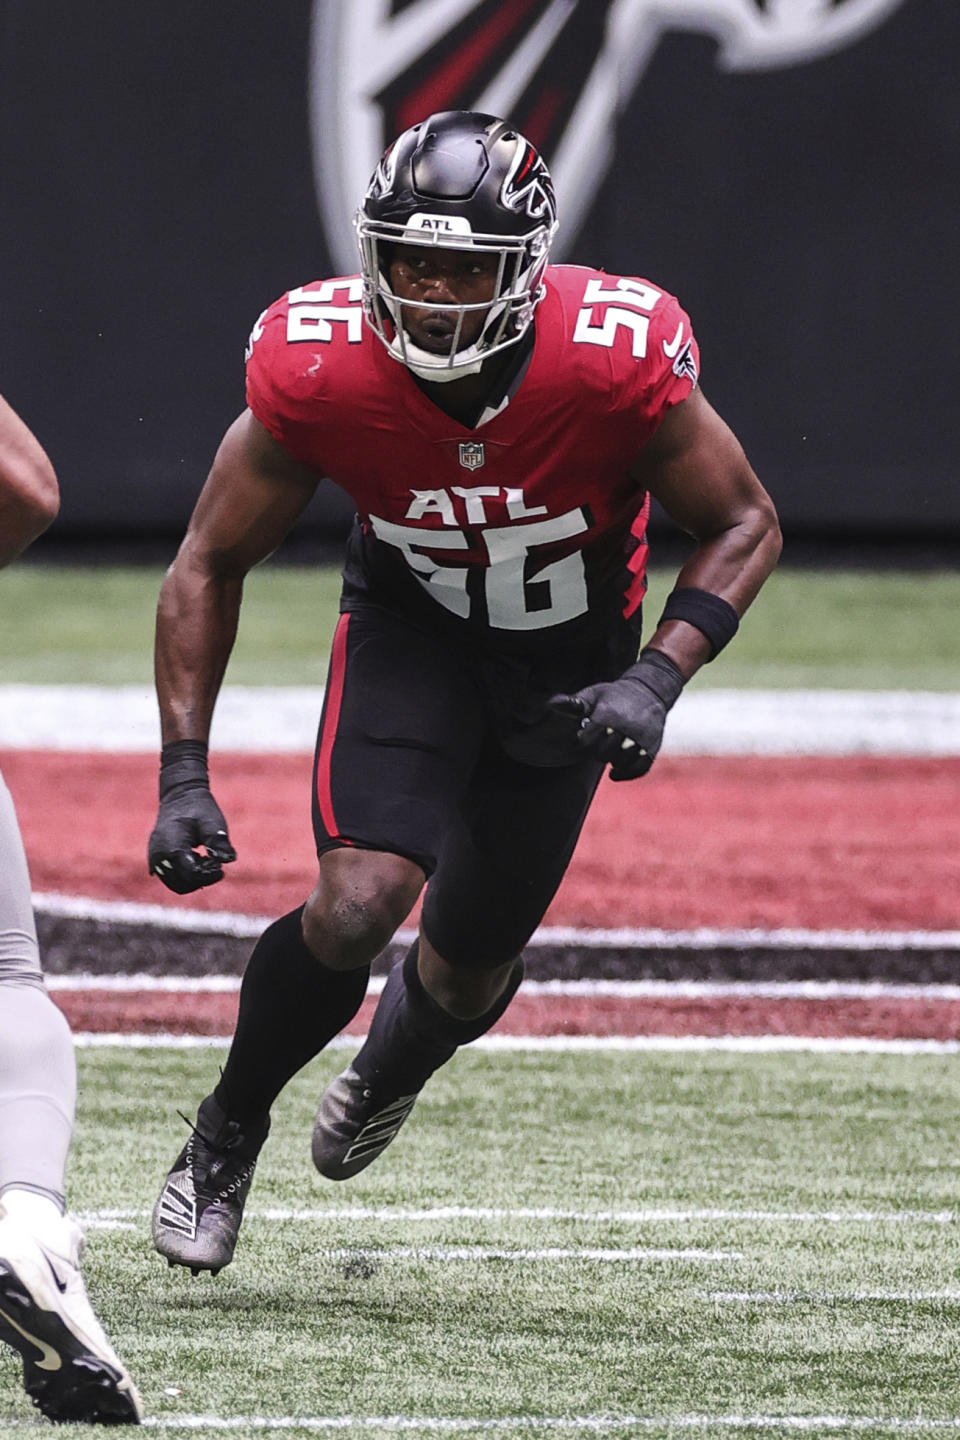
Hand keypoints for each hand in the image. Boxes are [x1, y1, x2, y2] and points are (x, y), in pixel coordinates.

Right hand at [148, 740, 235, 892]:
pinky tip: (196, 859)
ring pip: (175, 884)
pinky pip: (170, 877)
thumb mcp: (212, 823)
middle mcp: (158, 855)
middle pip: (181, 884)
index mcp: (171, 846)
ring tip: (205, 861)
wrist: (180, 796)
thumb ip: (219, 842)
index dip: (208, 876)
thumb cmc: (199, 809)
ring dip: (193, 879)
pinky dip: (185, 875)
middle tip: (215, 866)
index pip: (190, 874)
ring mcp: (154, 858)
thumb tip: (230, 859)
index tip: (222, 870)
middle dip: (202, 879)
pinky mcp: (155, 859)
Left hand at [548, 649, 684, 780]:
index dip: (584, 739)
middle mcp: (626, 729)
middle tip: (601, 739)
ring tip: (611, 748)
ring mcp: (641, 740)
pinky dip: (626, 773)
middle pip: (602, 754)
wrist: (649, 691)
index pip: (586, 741)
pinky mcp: (652, 749)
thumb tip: (551, 703)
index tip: (587, 731)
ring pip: (620, 762)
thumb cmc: (615, 695)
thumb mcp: (594, 694)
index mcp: (608, 715)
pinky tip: (614, 773)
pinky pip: (638, 769)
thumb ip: (574, 704)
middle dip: (598, 749)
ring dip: (612, 759)